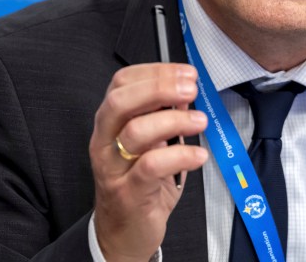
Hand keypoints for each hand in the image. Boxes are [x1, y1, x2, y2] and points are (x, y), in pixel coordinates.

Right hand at [90, 63, 208, 261]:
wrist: (122, 233)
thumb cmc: (139, 183)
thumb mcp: (150, 144)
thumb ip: (163, 116)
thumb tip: (184, 91)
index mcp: (109, 123)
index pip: (122, 83)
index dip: (155, 72)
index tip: (186, 73)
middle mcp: (104, 141)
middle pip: (121, 101)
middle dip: (159, 88)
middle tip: (191, 89)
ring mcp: (113, 168)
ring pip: (136, 132)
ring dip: (175, 120)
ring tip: (200, 121)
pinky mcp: (128, 193)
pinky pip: (152, 166)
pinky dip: (181, 155)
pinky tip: (199, 155)